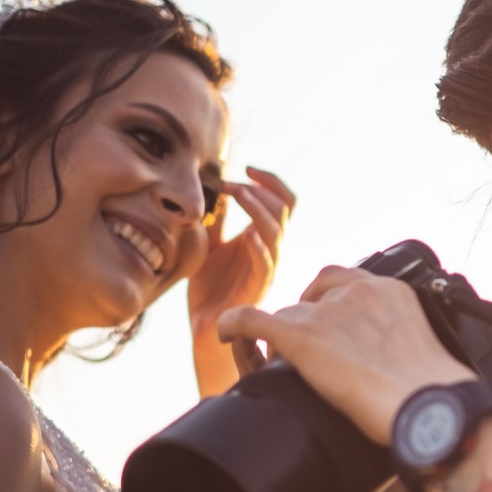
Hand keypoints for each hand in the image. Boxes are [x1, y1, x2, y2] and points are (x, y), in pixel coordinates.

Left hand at [188, 169, 294, 397]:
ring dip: (259, 208)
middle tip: (232, 182)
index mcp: (263, 235)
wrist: (206, 325)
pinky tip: (245, 234)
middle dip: (260, 188)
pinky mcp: (258, 287)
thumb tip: (209, 188)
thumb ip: (214, 219)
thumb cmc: (210, 286)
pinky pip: (267, 263)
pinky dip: (258, 245)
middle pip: (285, 208)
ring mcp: (268, 267)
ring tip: (237, 195)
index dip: (269, 179)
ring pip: (277, 230)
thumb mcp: (208, 243)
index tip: (244, 166)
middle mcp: (271, 249)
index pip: (282, 199)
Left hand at [217, 267, 475, 442]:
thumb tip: (398, 370)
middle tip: (309, 342)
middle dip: (308, 315)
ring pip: (289, 315)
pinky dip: (235, 325)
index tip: (332, 320)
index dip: (333, 300)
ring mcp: (327, 311)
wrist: (428, 404)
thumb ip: (403, 345)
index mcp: (390, 291)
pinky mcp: (301, 335)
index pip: (348, 280)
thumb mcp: (424, 352)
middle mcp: (357, 291)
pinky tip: (225, 332)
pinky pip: (253, 320)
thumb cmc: (434, 395)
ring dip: (285, 337)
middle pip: (315, 295)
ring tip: (281, 363)